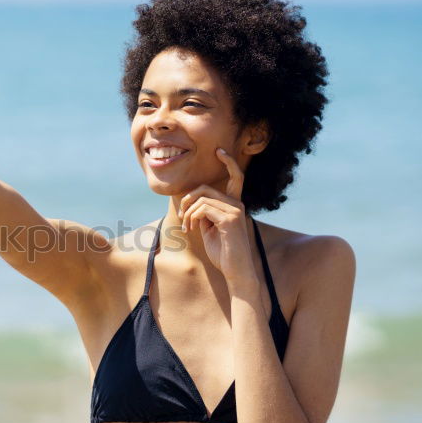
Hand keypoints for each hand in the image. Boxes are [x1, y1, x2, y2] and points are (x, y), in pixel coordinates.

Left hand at [178, 147, 255, 283]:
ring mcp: (235, 210)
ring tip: (188, 227)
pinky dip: (192, 218)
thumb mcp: (210, 229)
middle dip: (188, 200)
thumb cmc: (223, 252)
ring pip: (202, 198)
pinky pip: (202, 209)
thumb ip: (204, 213)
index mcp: (235, 205)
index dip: (229, 162)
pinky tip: (192, 230)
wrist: (236, 272)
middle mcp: (237, 204)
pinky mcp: (230, 219)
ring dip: (188, 213)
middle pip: (205, 188)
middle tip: (184, 217)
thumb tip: (192, 203)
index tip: (219, 150)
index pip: (236, 177)